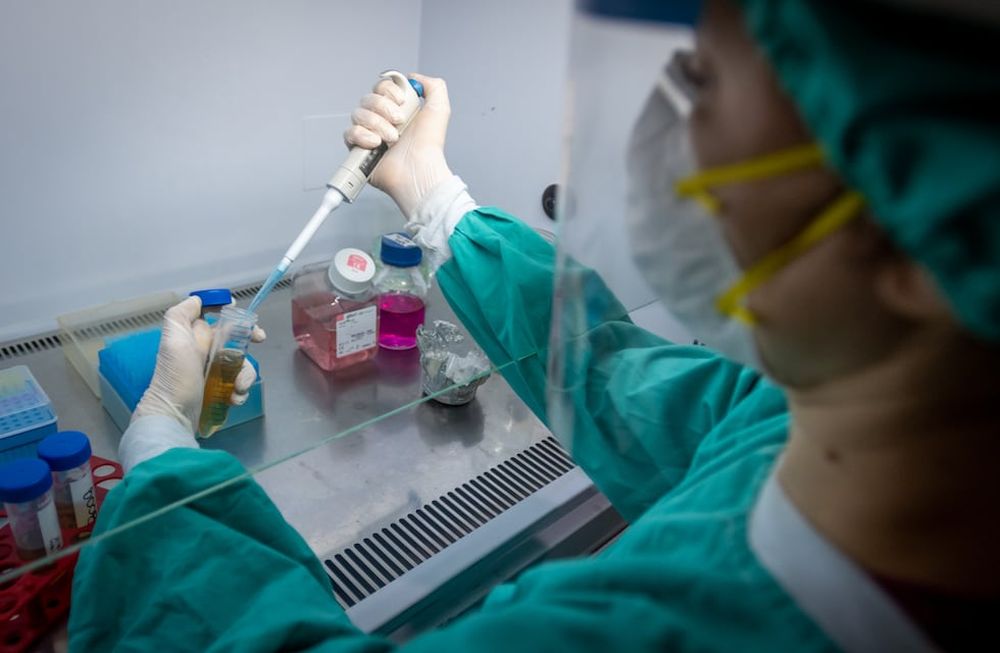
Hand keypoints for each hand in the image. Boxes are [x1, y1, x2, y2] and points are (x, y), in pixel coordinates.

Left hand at [132, 297, 265, 433]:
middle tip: (259, 341)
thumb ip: (182, 313)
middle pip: (236, 339)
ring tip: (238, 387)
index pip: (218, 318)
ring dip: (246, 373)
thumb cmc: (175, 375)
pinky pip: (239, 384)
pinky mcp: (220, 390)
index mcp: (196, 336)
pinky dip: (241, 391)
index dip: (233, 314)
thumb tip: (198, 299)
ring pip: (241, 363)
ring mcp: (214, 372)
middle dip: (249, 340)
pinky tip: (234, 398)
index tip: (246, 318)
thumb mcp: (173, 339)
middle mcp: (206, 351)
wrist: (173, 414)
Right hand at [344, 73, 453, 218]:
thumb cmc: (429, 145)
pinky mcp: (359, 150)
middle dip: (383, 108)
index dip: (388, 90)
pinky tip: (376, 144)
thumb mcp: (439, 108)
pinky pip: (349, 133)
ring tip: (392, 138)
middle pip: (367, 99)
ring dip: (377, 124)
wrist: (419, 169)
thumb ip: (433, 86)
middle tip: (399, 122)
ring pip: (357, 114)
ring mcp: (369, 135)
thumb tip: (412, 78)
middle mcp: (382, 120)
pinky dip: (362, 136)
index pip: (380, 87)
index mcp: (397, 110)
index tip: (401, 100)